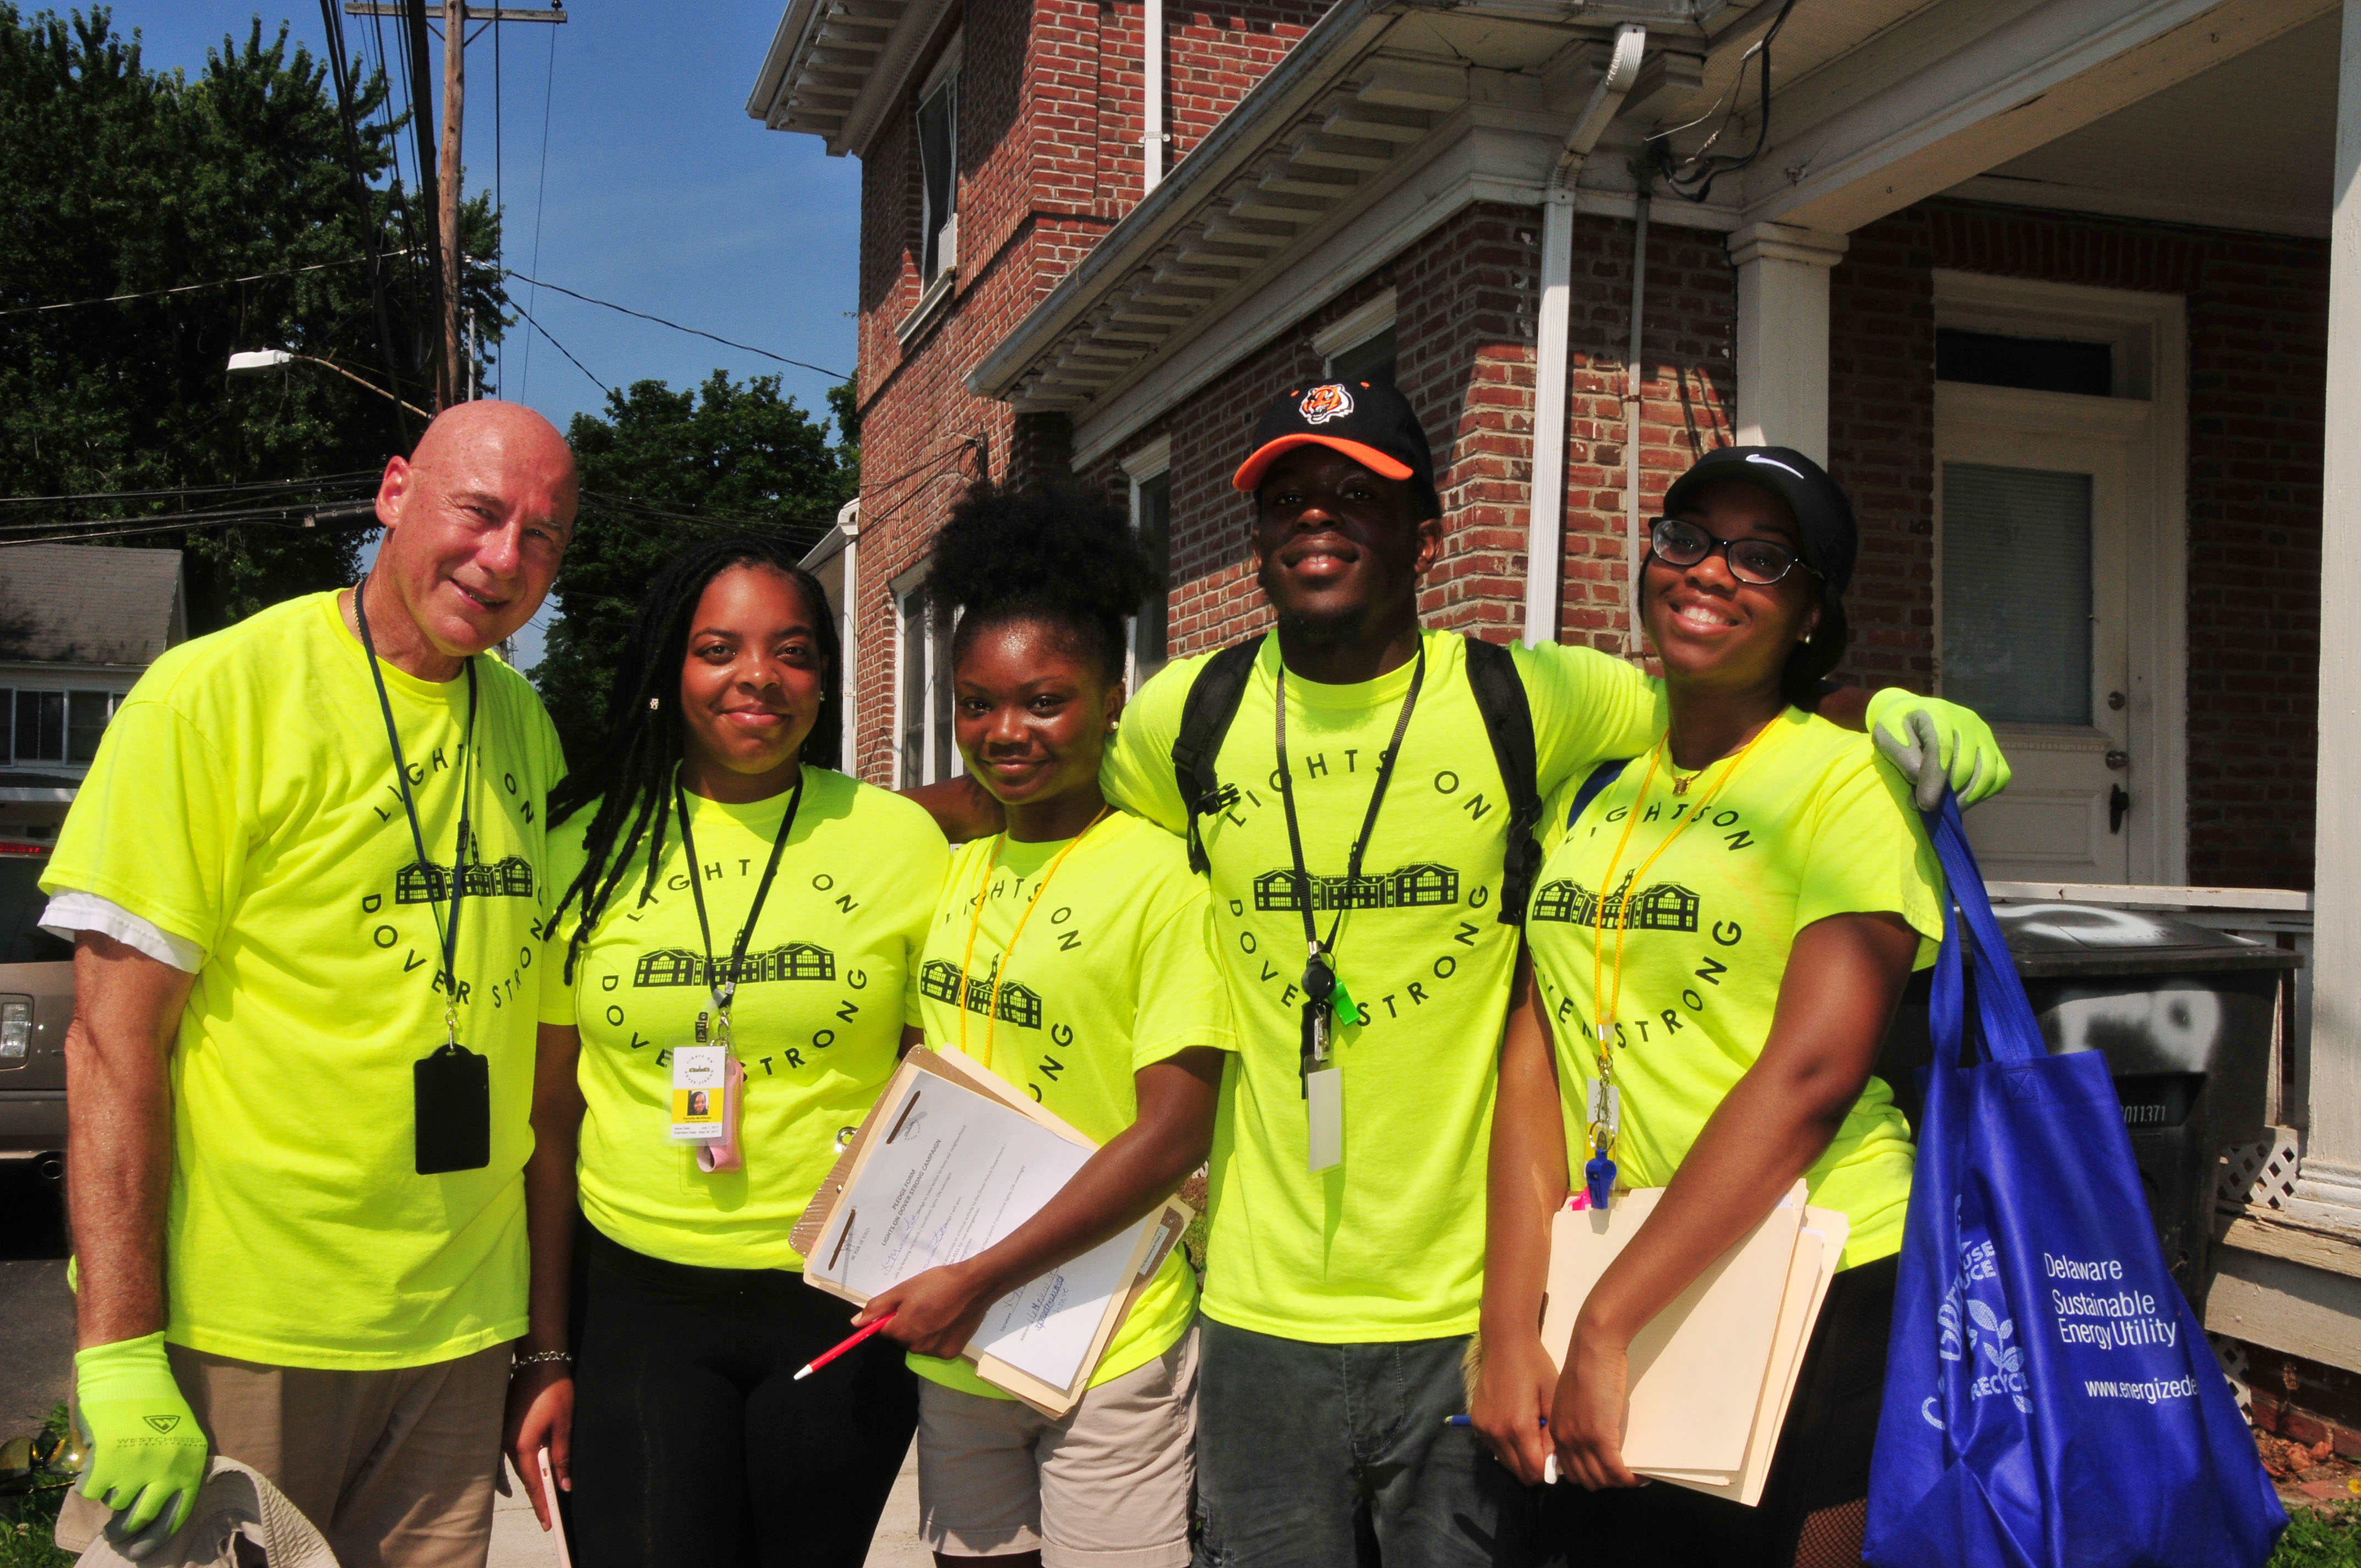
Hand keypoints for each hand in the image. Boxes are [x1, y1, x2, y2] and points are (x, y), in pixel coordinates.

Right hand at [73, 1332, 208, 1538]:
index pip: (177, 1516)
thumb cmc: (155, 1401)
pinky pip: (91, 1491)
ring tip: (110, 1474)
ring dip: (109, 1494)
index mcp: (192, 1461)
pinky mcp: (110, 1459)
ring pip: (115, 1503)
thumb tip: (151, 1514)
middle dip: (124, 1532)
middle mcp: (169, 1466)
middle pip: (143, 1519)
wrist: (131, 1368)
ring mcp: (139, 1464)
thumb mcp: (181, 1436)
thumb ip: (173, 1471)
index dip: (155, 1540)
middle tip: (113, 1534)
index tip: (138, 1552)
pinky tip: (93, 1466)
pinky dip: (87, 1483)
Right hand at [502, 1362, 572, 1531]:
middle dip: (536, 1496)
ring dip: (531, 1480)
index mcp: (522, 1445)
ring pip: (519, 1465)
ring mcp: (503, 1434)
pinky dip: (526, 1465)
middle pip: (524, 1476)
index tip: (548, 1523)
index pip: (533, 1483)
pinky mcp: (504, 1425)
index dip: (541, 1504)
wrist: (539, 1361)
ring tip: (544, 1498)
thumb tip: (564, 1484)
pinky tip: (534, 1472)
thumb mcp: (564, 1425)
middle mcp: (507, 1443)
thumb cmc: (555, 1391)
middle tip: (548, 1517)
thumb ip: (562, 1457)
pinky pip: (515, 1453)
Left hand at [859, 1262, 996, 1359]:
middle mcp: (916, 1347)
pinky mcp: (951, 1354)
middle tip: (923, 1304)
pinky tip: (948, 1321)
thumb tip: (856, 1323)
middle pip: (902, 1338)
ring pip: (919, 1343)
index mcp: (901, 1331)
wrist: (974, 1285)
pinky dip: (939, 1337)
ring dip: (923, 1331)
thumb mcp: (903, 1289)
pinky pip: (936, 1347)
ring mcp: (935, 1353)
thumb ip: (878, 1307)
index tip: (904, 1305)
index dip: (891, 1317)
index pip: (883, 1330)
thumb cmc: (936, 1283)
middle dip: (907, 1324)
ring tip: (938, 1310)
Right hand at [1469, 1330, 1557, 1486]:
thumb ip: (1553, 1435)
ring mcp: (1483, 1429)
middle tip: (1545, 1447)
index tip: (1556, 1455)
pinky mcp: (1475, 1423)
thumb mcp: (1552, 1398)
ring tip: (1531, 1434)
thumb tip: (1554, 1461)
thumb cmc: (1535, 1366)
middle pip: (1519, 1473)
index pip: (1534, 1472)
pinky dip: (1507, 1446)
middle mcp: (1497, 1433)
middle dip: (1535, 1467)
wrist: (1505, 1343)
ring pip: (1506, 1463)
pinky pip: (1495, 1448)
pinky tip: (1516, 1426)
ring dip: (1520, 1458)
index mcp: (1518, 1427)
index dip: (1549, 1470)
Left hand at [1550, 1326, 1640, 1490]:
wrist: (1594, 1348)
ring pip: (1601, 1479)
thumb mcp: (1573, 1399)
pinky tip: (1639, 1477)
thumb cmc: (1588, 1366)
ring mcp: (1582, 1440)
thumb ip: (1576, 1421)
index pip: (1569, 1469)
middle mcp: (1565, 1439)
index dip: (1590, 1475)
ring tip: (1633, 1477)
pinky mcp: (1601, 1438)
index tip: (1606, 1473)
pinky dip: (1628, 1479)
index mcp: (1556, 1429)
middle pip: (1584, 1479)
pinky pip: (1616, 1471)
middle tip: (1623, 1477)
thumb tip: (1592, 1437)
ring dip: (1618, 1482)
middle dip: (1605, 1482)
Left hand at [1867, 690, 2011, 809]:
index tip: (1925, 804)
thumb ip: (1901, 754)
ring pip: (1987, 774)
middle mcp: (1968, 721)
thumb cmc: (1897, 726)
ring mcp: (1985, 735)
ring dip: (1964, 799)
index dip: (1934, 779)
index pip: (1943, 748)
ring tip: (1943, 808)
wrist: (1914, 715)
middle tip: (1923, 806)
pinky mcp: (1994, 750)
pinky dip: (1981, 794)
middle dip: (1945, 793)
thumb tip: (1918, 778)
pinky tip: (1960, 800)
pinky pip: (1999, 777)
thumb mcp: (1885, 734)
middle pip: (1965, 766)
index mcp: (1939, 713)